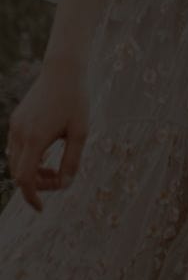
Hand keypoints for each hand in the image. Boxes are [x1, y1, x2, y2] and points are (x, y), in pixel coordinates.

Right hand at [5, 60, 88, 213]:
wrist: (63, 71)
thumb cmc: (76, 101)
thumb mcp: (81, 133)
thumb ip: (73, 161)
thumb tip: (65, 184)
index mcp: (35, 139)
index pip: (24, 178)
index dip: (32, 196)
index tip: (41, 208)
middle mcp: (20, 133)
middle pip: (19, 172)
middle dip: (36, 184)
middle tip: (59, 179)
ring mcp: (15, 126)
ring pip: (15, 161)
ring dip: (32, 171)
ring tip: (54, 168)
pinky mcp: (16, 120)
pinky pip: (16, 148)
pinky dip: (28, 158)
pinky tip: (46, 155)